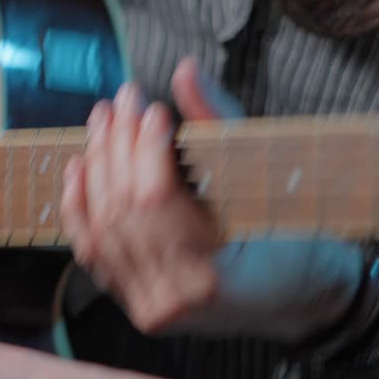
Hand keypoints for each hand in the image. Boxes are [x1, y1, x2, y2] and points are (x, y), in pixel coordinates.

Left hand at [61, 58, 362, 340]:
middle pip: (124, 212)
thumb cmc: (295, 240)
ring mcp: (150, 308)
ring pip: (103, 230)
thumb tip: (186, 70)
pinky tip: (77, 168)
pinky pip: (95, 255)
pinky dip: (79, 209)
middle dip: (118, 146)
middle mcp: (174, 301)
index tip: (153, 106)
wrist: (301, 299)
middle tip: (123, 99)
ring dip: (97, 168)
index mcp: (213, 277)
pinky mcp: (137, 304)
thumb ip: (220, 124)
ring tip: (103, 121)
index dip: (147, 148)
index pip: (158, 202)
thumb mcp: (267, 182)